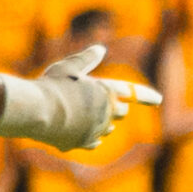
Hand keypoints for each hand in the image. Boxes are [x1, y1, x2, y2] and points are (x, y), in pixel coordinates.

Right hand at [0, 43, 163, 151]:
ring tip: (79, 114)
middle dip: (115, 108)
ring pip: (107, 128)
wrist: (34, 111)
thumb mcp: (68, 67)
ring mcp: (96, 130)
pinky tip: (78, 131)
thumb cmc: (51, 85)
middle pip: (121, 112)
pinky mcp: (83, 143)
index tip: (158, 99)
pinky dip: (88, 136)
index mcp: (107, 91)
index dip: (147, 96)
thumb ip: (86, 59)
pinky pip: (93, 142)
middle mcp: (107, 112)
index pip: (133, 93)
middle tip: (100, 102)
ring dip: (101, 122)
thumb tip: (100, 48)